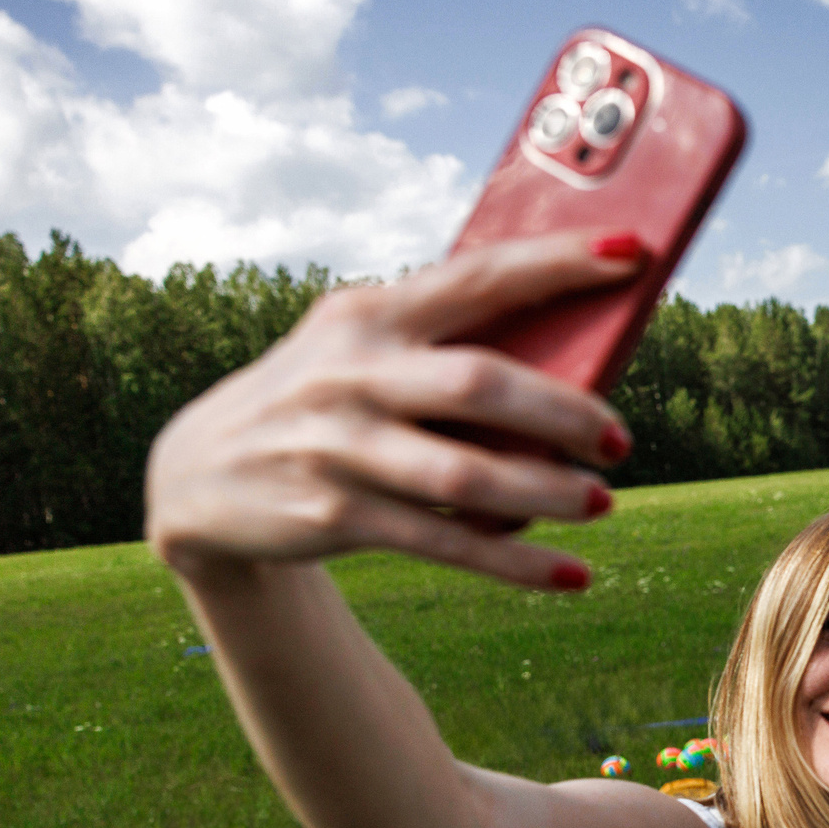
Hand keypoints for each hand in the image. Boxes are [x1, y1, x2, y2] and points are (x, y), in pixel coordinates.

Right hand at [146, 231, 641, 591]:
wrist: (197, 476)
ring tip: (601, 502)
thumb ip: (445, 348)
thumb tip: (580, 368)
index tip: (631, 253)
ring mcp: (340, 445)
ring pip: (467, 472)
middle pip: (480, 383)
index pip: (478, 277)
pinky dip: (516, 564)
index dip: (557, 264)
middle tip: (618, 438)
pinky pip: (447, 541)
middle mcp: (353, 372)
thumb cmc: (324, 401)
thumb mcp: (361, 352)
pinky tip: (572, 574)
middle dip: (563, 411)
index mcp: (371, 313)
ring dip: (547, 492)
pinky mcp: (335, 514)